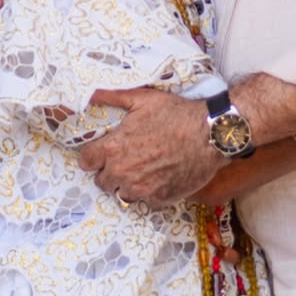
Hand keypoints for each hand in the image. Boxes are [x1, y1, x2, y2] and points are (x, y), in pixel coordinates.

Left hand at [79, 89, 217, 207]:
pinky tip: (160, 177)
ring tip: (143, 170)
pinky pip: (146, 201)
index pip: (86, 161)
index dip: (93, 156)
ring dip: (128, 184)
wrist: (210, 135)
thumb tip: (92, 94)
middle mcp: (123, 173)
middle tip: (126, 160)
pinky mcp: (160, 199)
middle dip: (110, 171)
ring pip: (122, 194)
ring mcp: (141, 189)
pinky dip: (150, 192)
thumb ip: (112, 98)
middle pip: (102, 181)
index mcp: (113, 148)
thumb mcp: (143, 99)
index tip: (101, 153)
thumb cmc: (176, 114)